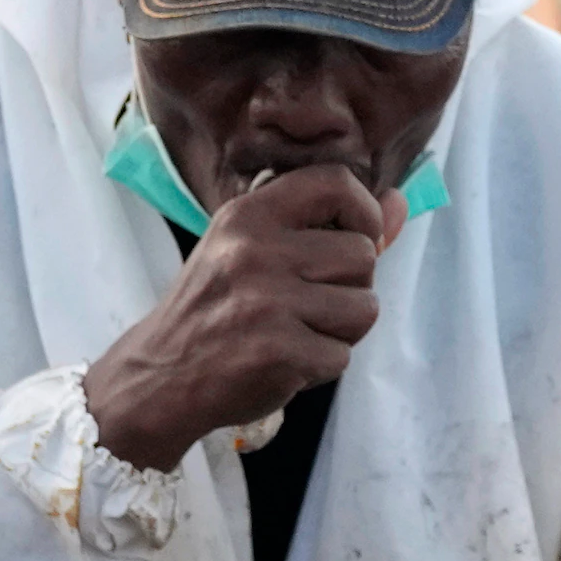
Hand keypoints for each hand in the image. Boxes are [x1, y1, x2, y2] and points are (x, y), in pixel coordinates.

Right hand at [83, 162, 397, 465]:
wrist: (160, 377)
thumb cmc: (215, 310)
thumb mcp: (254, 252)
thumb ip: (328, 228)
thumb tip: (400, 204)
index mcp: (248, 216)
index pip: (336, 182)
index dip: (364, 211)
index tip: (357, 238)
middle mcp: (256, 251)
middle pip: (363, 255)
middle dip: (351, 286)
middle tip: (310, 303)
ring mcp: (267, 302)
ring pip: (365, 307)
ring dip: (343, 329)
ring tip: (300, 332)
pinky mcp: (279, 351)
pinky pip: (342, 355)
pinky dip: (322, 365)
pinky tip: (286, 361)